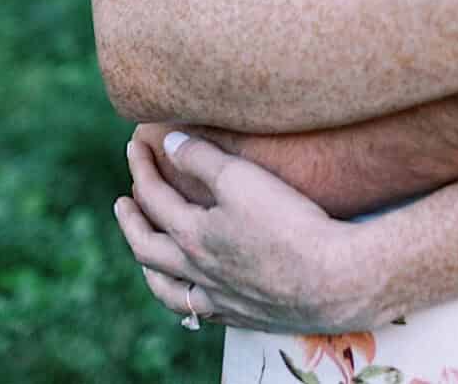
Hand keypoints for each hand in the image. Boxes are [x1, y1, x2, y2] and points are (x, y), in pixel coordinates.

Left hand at [114, 124, 374, 334]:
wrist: (333, 281)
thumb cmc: (289, 225)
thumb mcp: (243, 179)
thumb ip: (203, 158)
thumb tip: (172, 141)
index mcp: (192, 236)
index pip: (153, 197)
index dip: (141, 168)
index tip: (135, 147)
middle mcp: (197, 272)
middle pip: (147, 247)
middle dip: (131, 220)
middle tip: (124, 203)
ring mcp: (218, 298)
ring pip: (167, 289)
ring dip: (150, 268)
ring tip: (146, 253)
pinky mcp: (243, 315)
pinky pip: (200, 311)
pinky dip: (187, 298)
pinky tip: (195, 293)